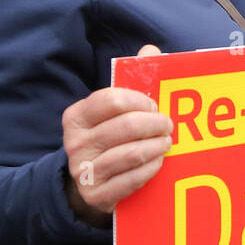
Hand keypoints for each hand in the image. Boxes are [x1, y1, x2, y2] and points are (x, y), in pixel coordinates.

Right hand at [62, 45, 171, 224]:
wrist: (87, 185)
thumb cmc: (107, 139)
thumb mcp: (111, 112)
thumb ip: (131, 82)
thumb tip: (150, 50)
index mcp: (77, 116)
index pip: (112, 99)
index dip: (140, 101)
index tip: (155, 105)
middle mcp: (75, 143)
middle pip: (126, 126)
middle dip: (156, 124)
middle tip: (169, 125)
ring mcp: (84, 171)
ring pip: (132, 153)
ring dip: (158, 146)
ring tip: (167, 143)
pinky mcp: (97, 194)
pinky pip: (133, 178)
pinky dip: (152, 168)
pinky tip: (158, 162)